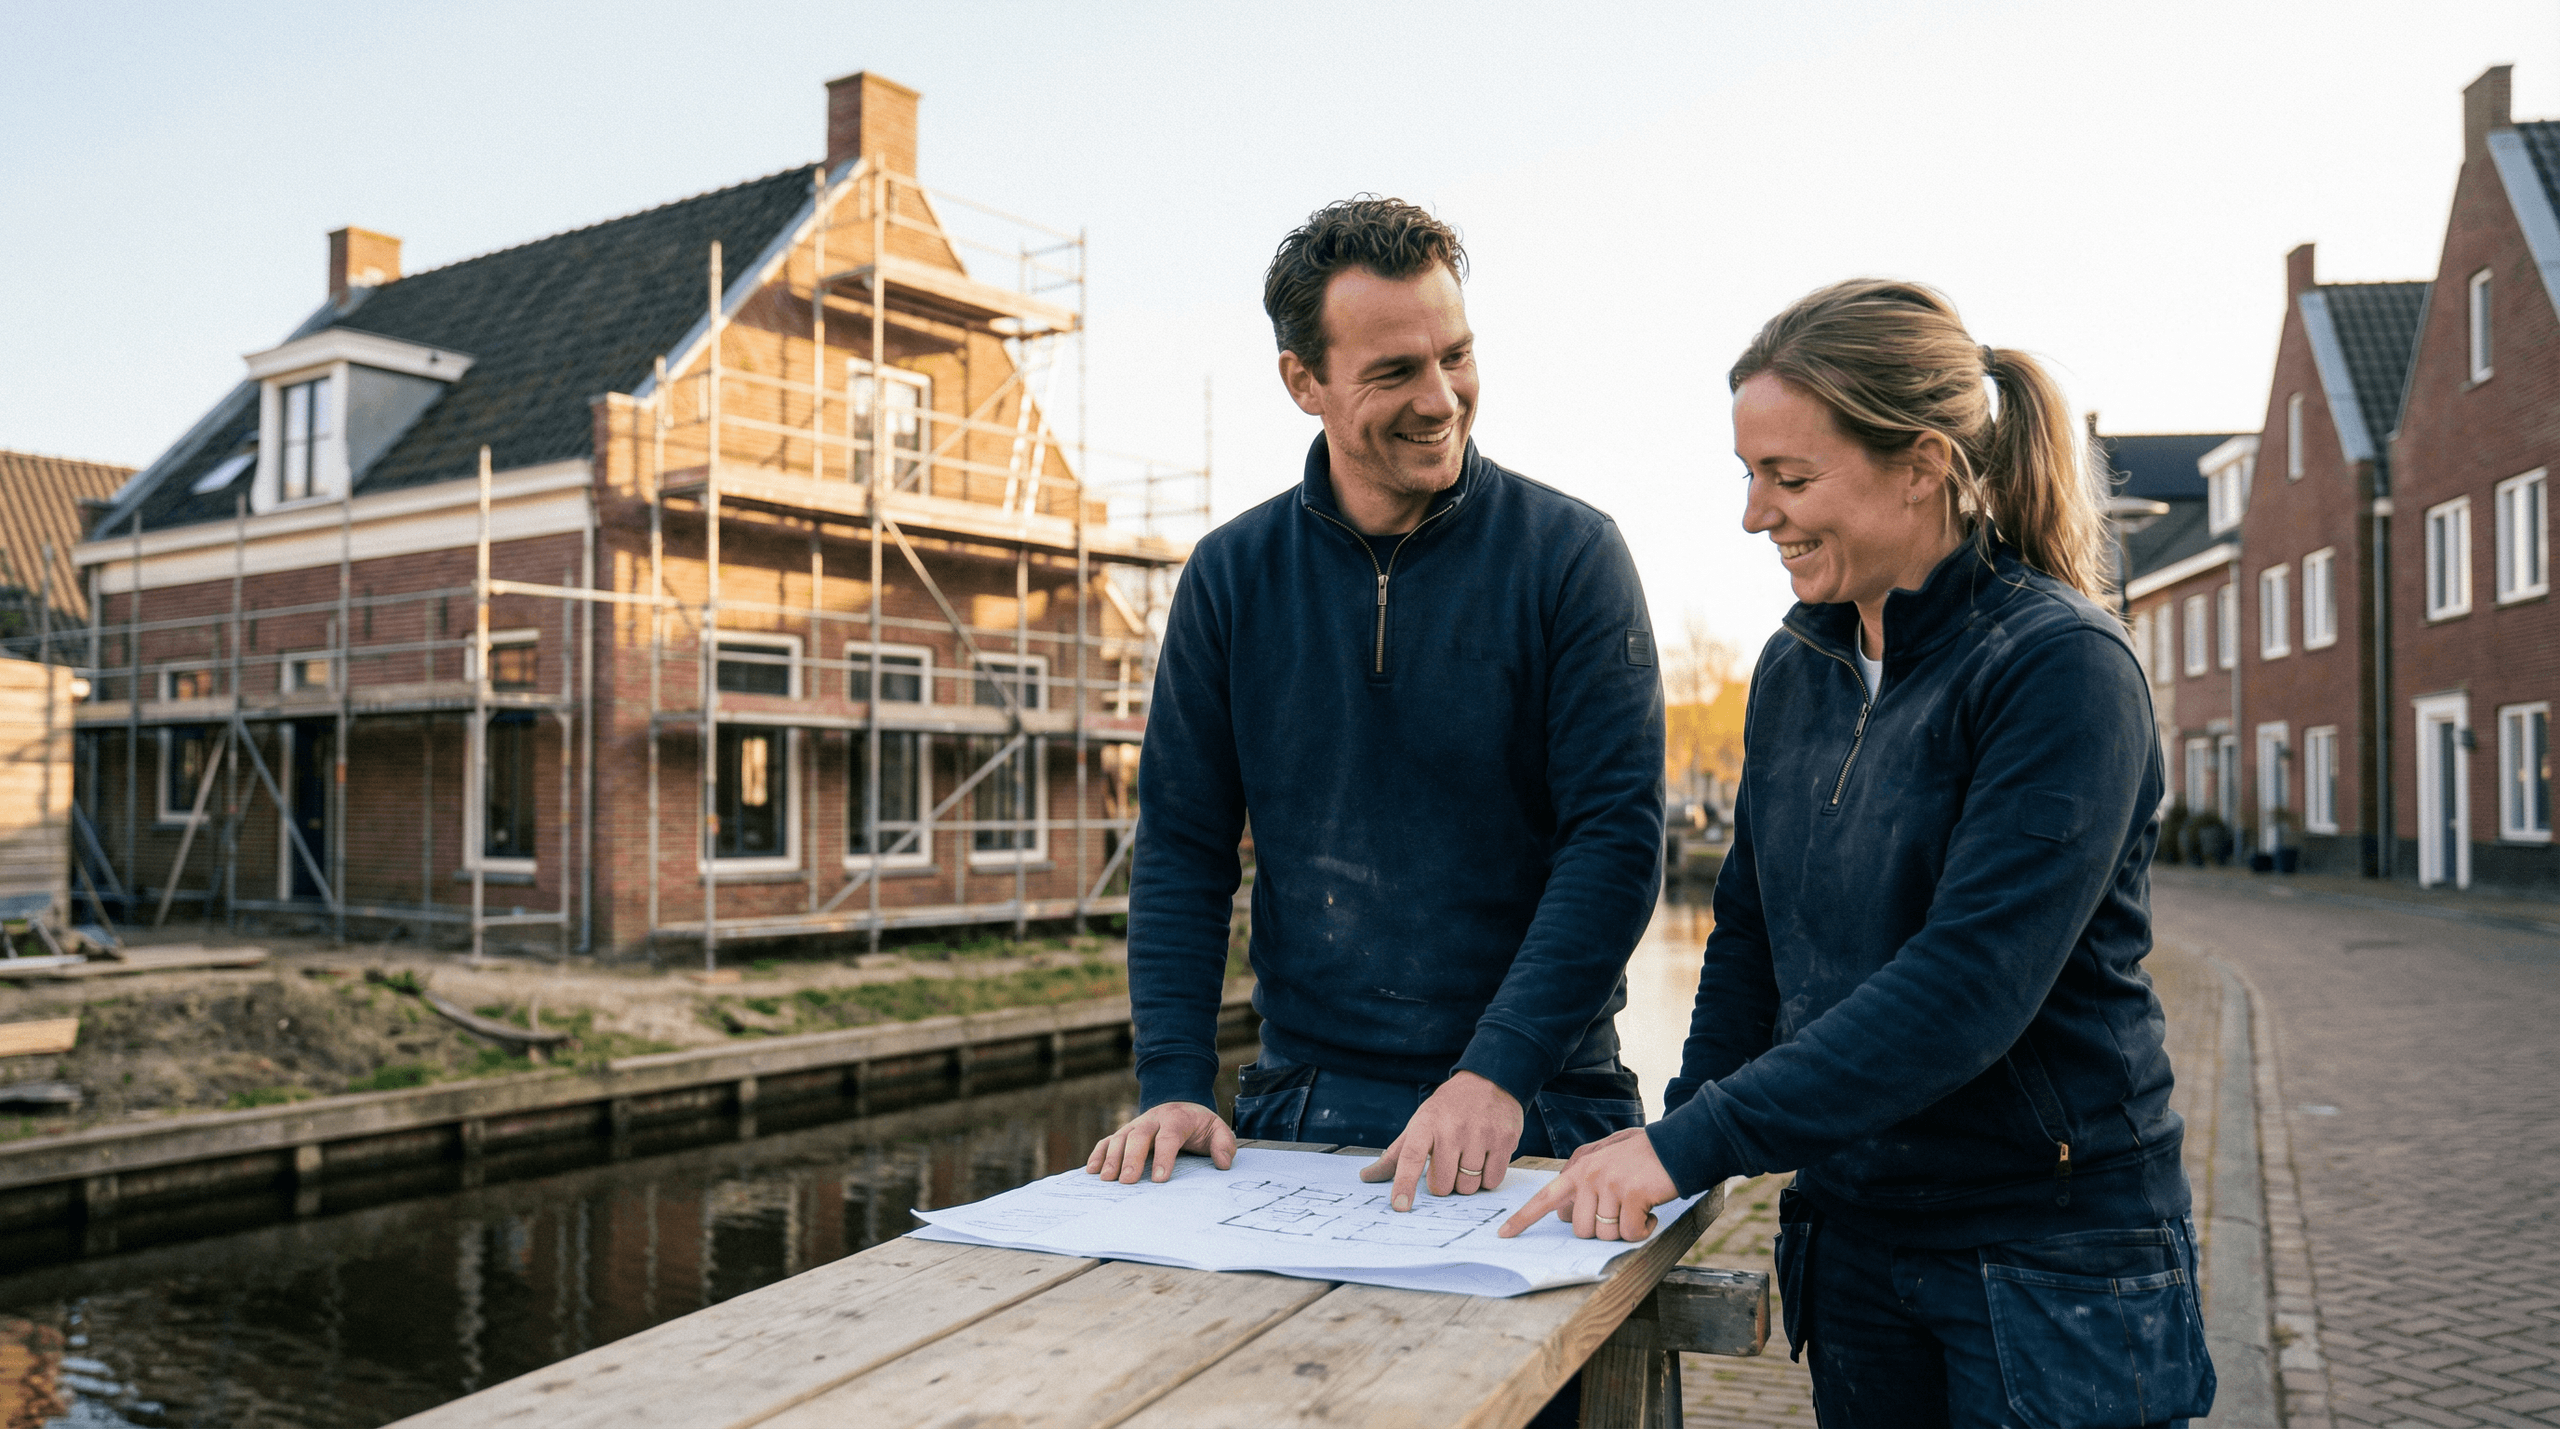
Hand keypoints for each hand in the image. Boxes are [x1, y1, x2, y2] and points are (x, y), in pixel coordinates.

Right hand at [1087, 1101, 1234, 1183]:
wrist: (1182, 1107)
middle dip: (1131, 1158)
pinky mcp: (1125, 1132)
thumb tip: (1223, 1163)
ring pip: (1120, 1137)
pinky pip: (1108, 1141)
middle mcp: (1153, 1119)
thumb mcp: (1217, 1130)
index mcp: (1177, 1118)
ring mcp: (1136, 1125)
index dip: (1164, 1157)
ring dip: (1112, 1158)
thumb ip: (1224, 1144)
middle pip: (1139, 1135)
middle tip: (1127, 1181)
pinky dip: (1098, 1154)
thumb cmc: (1199, 1126)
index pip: (1169, 1136)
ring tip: (1106, 1179)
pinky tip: (1092, 1171)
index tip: (1159, 1179)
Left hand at [1357, 1071, 1521, 1210]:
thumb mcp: (1420, 1122)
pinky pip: (1492, 1181)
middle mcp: (1453, 1128)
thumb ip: (1395, 1154)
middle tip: (1448, 1164)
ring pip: (1469, 1187)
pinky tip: (1485, 1158)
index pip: (1411, 1158)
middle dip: (1444, 1183)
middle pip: (1442, 1184)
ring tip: (1468, 1159)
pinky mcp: (1505, 1140)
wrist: (1490, 1079)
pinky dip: (1487, 1178)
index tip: (1399, 1206)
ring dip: (1466, 1181)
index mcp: (1426, 1123)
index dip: (1404, 1184)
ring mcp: (1481, 1134)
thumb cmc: (1449, 1107)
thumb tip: (1366, 1177)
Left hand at [1499, 1127, 1677, 1241]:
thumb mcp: (1606, 1157)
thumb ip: (1582, 1178)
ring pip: (1604, 1234)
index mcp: (1580, 1168)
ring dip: (1624, 1230)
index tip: (1504, 1234)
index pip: (1544, 1197)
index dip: (1523, 1218)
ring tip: (1637, 1208)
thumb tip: (1563, 1211)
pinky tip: (1650, 1213)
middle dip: (1602, 1229)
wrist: (1677, 1145)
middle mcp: (1589, 1176)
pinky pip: (1629, 1233)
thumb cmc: (1642, 1155)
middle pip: (1580, 1229)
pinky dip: (1643, 1230)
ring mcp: (1609, 1185)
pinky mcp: (1631, 1195)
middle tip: (1620, 1212)